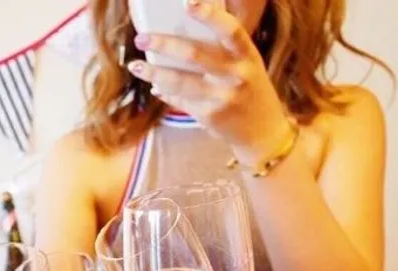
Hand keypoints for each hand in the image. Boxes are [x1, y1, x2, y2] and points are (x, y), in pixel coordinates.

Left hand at [129, 0, 288, 161]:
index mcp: (248, 55)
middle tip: (141, 38)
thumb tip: (185, 28)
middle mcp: (237, 75)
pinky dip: (165, 92)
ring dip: (153, 73)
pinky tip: (155, 86)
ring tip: (135, 66)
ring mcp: (222, 98)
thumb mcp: (246, 63)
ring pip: (180, 82)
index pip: (230, 30)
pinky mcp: (210, 116)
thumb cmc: (250, 88)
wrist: (262, 130)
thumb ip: (225, 48)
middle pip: (194, 55)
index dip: (209, 15)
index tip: (188, 2)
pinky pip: (181, 100)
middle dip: (163, 44)